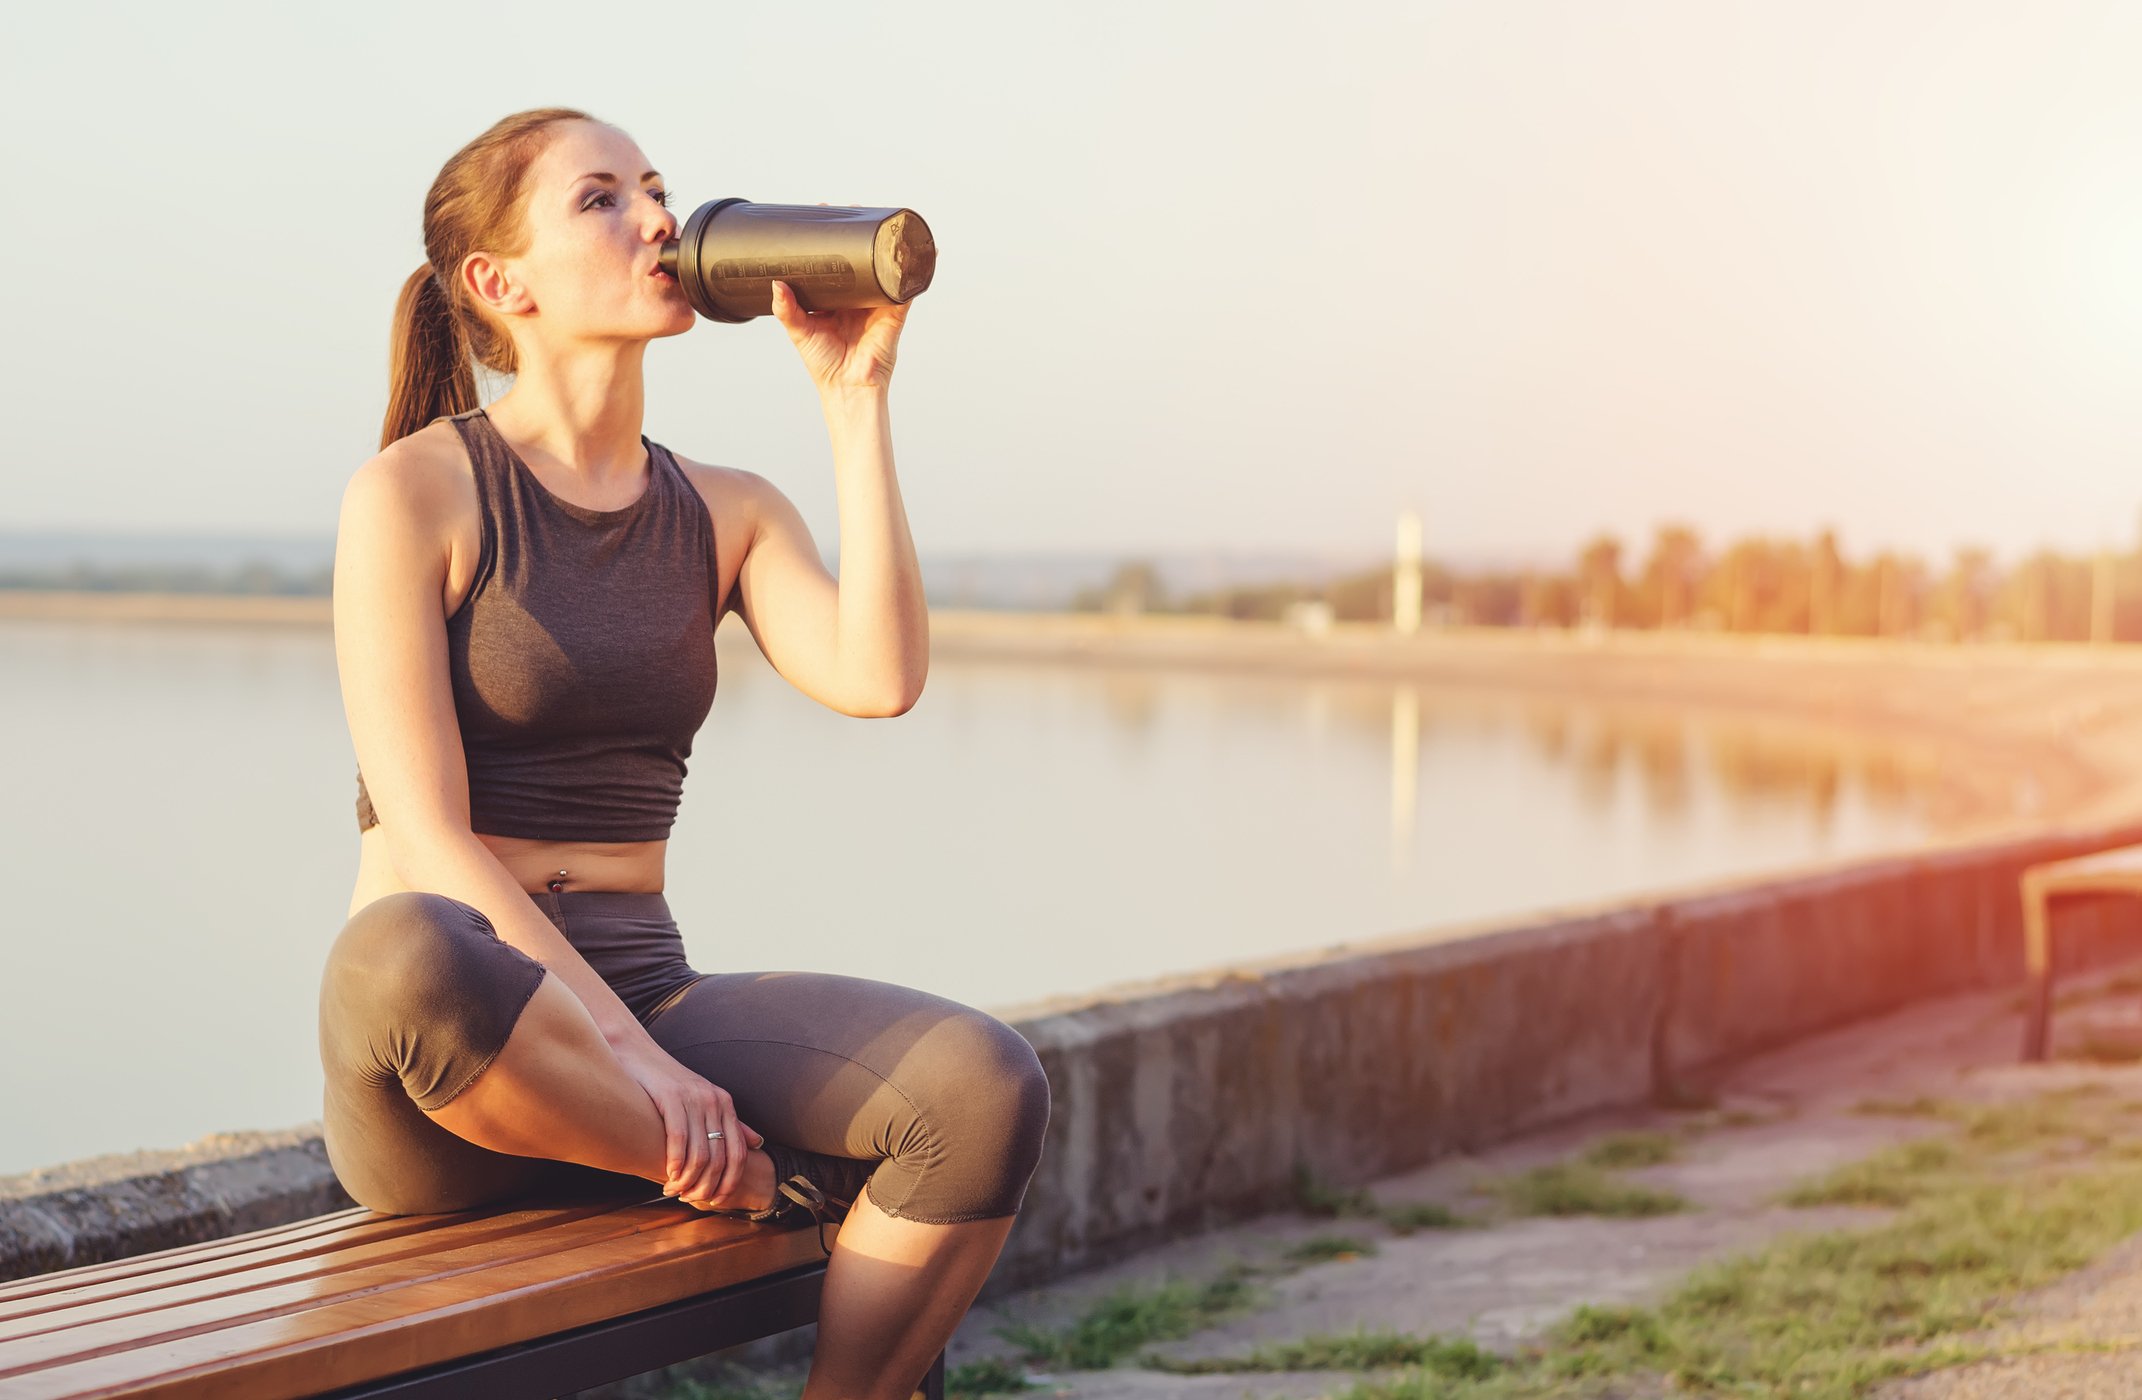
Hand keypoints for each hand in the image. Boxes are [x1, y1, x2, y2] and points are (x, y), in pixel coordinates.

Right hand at [616, 1042, 765, 1207]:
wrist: (639, 1055)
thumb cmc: (670, 1084)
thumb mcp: (705, 1101)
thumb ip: (731, 1123)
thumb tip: (759, 1143)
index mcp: (725, 1105)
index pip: (739, 1153)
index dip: (730, 1182)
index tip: (716, 1200)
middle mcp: (715, 1101)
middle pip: (721, 1159)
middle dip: (706, 1186)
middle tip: (690, 1198)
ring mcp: (694, 1099)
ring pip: (701, 1154)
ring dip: (688, 1180)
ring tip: (674, 1190)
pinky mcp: (672, 1097)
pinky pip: (679, 1139)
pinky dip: (675, 1163)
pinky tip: (668, 1174)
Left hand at [767, 202, 909, 394]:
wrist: (847, 387)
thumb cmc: (824, 363)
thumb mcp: (799, 331)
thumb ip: (786, 309)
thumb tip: (776, 283)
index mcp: (837, 298)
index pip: (837, 261)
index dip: (833, 239)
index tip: (824, 212)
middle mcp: (859, 296)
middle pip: (863, 258)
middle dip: (863, 234)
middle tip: (855, 208)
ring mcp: (878, 302)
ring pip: (886, 267)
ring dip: (891, 246)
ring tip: (889, 222)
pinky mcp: (895, 313)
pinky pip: (908, 288)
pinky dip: (917, 272)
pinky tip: (926, 254)